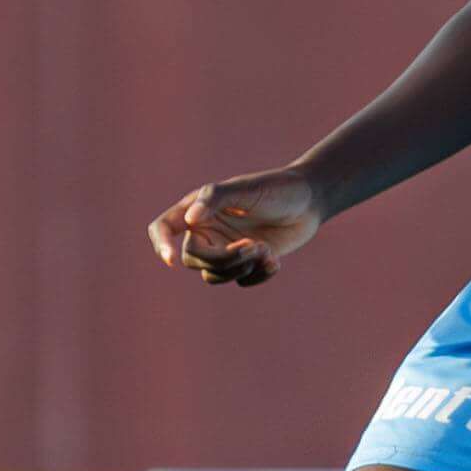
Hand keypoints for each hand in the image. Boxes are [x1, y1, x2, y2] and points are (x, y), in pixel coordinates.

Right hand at [147, 169, 326, 287]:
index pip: (164, 228)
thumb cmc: (276, 188)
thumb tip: (190, 219)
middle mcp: (207, 231)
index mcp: (198, 209)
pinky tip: (275, 262)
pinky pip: (240, 281)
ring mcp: (225, 249)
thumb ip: (214, 199)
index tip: (171, 260)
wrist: (310, 200)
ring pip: (214, 276)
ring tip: (266, 251)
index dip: (161, 244)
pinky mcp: (245, 264)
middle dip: (223, 259)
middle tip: (255, 247)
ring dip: (240, 268)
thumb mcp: (245, 189)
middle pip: (193, 259)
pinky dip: (257, 276)